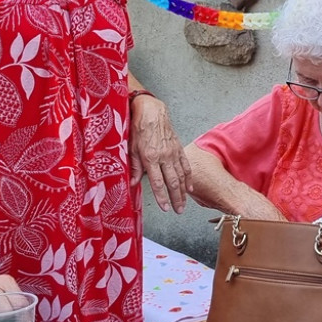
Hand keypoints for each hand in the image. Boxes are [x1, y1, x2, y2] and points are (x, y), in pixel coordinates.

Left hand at [129, 94, 192, 212]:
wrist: (152, 111)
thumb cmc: (139, 128)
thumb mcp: (131, 148)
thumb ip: (135, 167)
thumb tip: (133, 183)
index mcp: (151, 157)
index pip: (158, 182)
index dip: (162, 197)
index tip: (165, 207)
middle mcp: (164, 157)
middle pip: (173, 182)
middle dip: (176, 199)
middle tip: (178, 210)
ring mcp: (173, 153)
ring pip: (181, 176)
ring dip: (183, 191)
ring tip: (184, 203)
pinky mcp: (178, 148)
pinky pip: (185, 165)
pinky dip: (189, 177)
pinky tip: (190, 187)